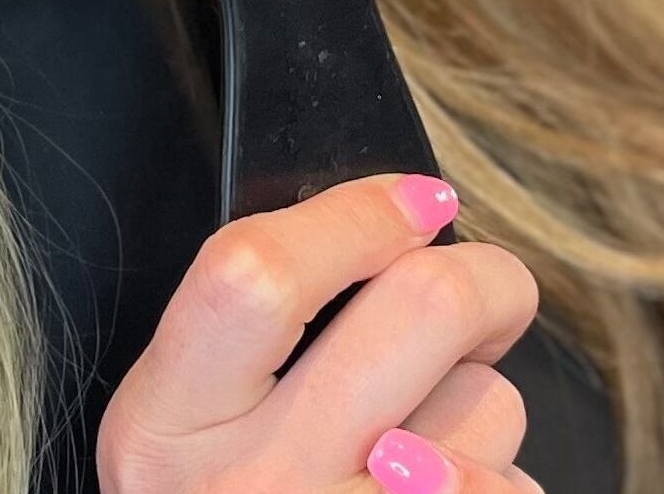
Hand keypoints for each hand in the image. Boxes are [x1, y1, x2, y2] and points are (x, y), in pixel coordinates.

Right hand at [95, 174, 545, 493]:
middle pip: (422, 308)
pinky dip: (496, 493)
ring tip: (424, 463)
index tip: (417, 199)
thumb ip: (250, 341)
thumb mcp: (185, 436)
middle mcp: (248, 490)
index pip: (256, 274)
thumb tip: (394, 230)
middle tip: (485, 297)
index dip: (356, 215)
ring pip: (491, 408)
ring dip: (483, 421)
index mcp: (166, 427)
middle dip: (487, 281)